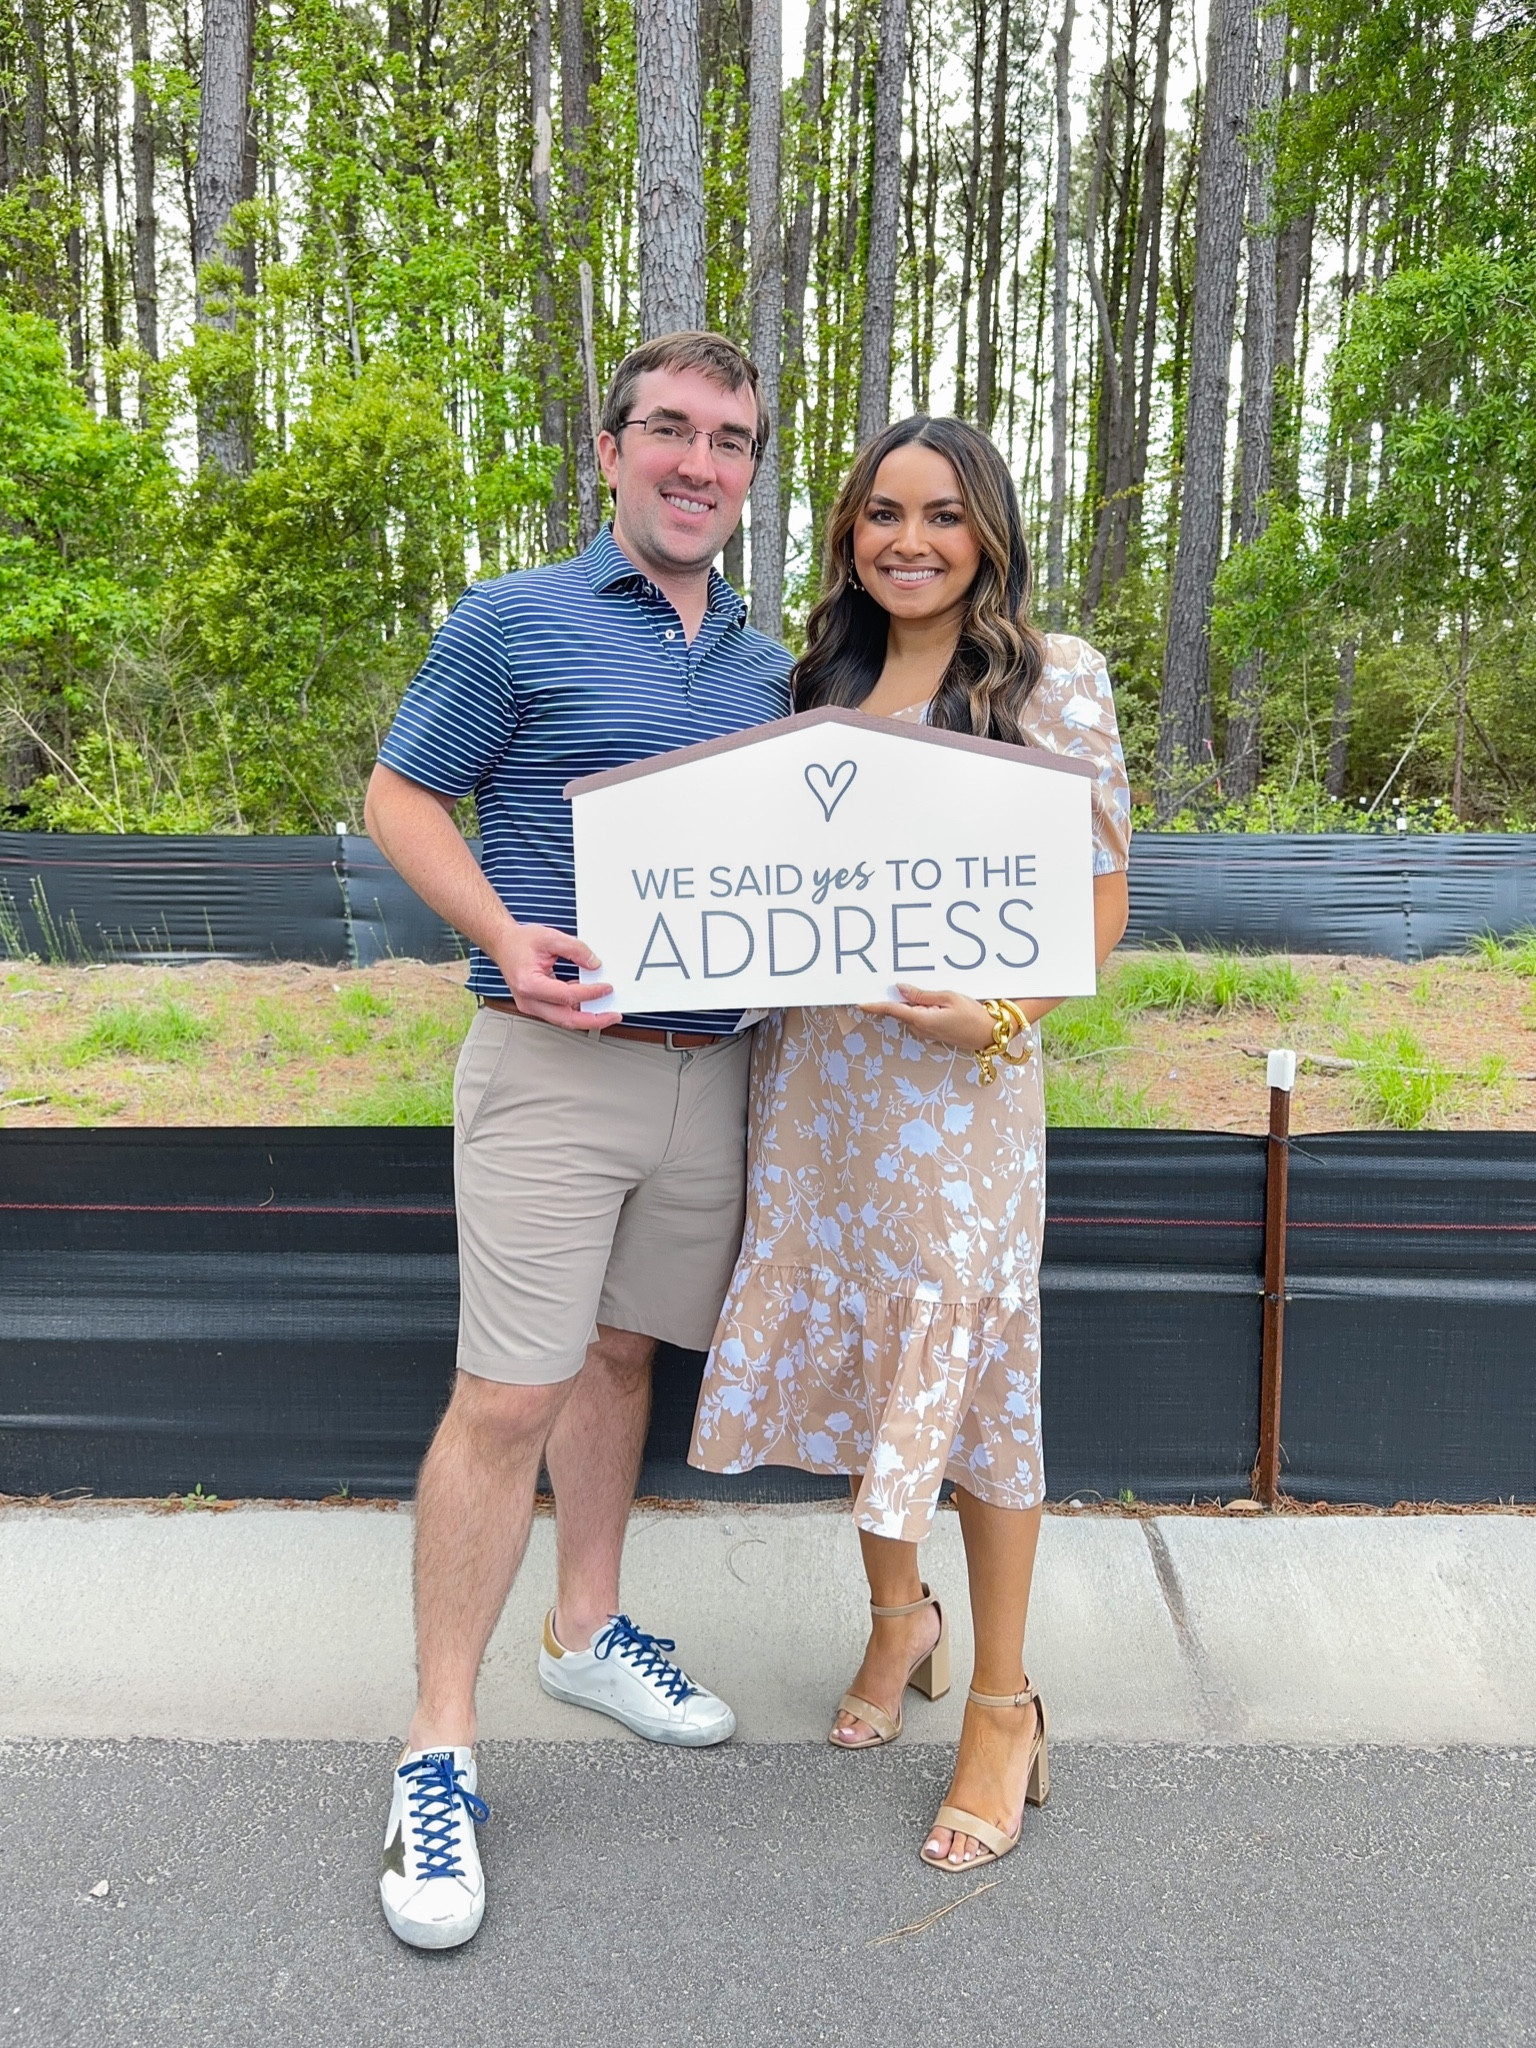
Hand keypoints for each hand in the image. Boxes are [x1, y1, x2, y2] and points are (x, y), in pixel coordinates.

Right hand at [489, 921, 615, 1029]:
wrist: (502, 944)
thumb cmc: (520, 942)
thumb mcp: (550, 937)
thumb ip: (575, 949)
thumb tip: (594, 964)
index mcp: (529, 984)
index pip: (567, 996)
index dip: (590, 993)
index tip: (607, 988)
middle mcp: (528, 1000)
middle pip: (566, 1019)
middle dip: (594, 1020)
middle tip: (614, 1016)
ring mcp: (531, 1005)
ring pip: (564, 1019)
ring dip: (586, 1016)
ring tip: (607, 1011)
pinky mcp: (536, 1005)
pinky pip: (559, 1012)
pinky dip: (576, 1009)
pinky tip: (590, 1001)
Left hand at [862, 985, 996, 1053]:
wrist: (989, 1033)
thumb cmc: (972, 1014)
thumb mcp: (947, 997)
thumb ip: (921, 994)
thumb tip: (900, 988)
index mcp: (922, 1020)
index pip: (892, 1010)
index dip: (875, 1005)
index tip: (860, 1003)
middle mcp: (919, 1029)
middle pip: (898, 1011)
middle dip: (893, 998)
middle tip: (886, 982)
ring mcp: (925, 1033)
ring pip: (908, 1014)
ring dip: (908, 1003)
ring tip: (915, 989)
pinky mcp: (930, 1033)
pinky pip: (917, 1018)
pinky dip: (916, 1008)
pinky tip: (924, 999)